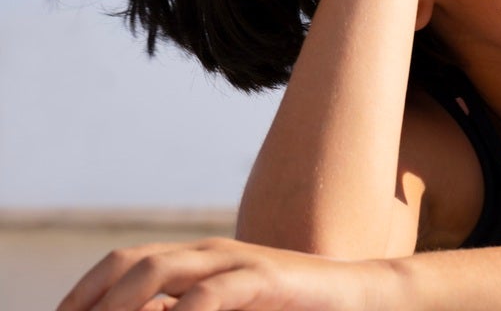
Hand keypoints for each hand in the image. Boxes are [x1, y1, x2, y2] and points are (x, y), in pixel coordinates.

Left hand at [57, 237, 393, 310]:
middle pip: (131, 262)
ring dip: (123, 305)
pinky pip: (210, 294)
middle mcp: (209, 252)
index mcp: (197, 257)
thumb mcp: (229, 309)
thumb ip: (185, 310)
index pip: (123, 263)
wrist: (358, 295)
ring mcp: (237, 260)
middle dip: (92, 299)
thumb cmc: (291, 309)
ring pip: (159, 271)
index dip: (84, 292)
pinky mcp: (264, 278)